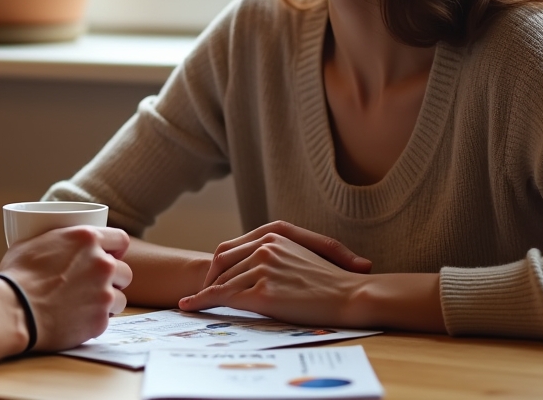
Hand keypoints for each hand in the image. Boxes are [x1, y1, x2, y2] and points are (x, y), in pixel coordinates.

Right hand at [0, 226, 131, 350]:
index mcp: (86, 239)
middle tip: (96, 284)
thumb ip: (56, 241)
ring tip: (88, 305)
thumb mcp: (33, 242)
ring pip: (121, 298)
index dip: (116, 249)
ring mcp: (104, 293)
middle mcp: (102, 264)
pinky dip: (95, 320)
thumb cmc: (17, 275)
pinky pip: (107, 320)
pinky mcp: (100, 320)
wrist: (14, 310)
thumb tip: (54, 243)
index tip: (109, 256)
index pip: (120, 239)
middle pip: (125, 271)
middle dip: (114, 278)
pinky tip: (78, 320)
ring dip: (108, 302)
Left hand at [180, 231, 364, 325]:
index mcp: (273, 234)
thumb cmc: (330, 282)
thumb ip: (274, 256)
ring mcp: (263, 268)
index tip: (207, 280)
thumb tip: (252, 268)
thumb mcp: (299, 256)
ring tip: (191, 304)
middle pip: (221, 265)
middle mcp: (265, 247)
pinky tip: (192, 306)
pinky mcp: (264, 292)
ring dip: (205, 295)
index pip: (230, 249)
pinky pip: (225, 298)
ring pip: (222, 283)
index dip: (215, 267)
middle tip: (197, 296)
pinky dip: (204, 302)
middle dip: (207, 282)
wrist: (351, 295)